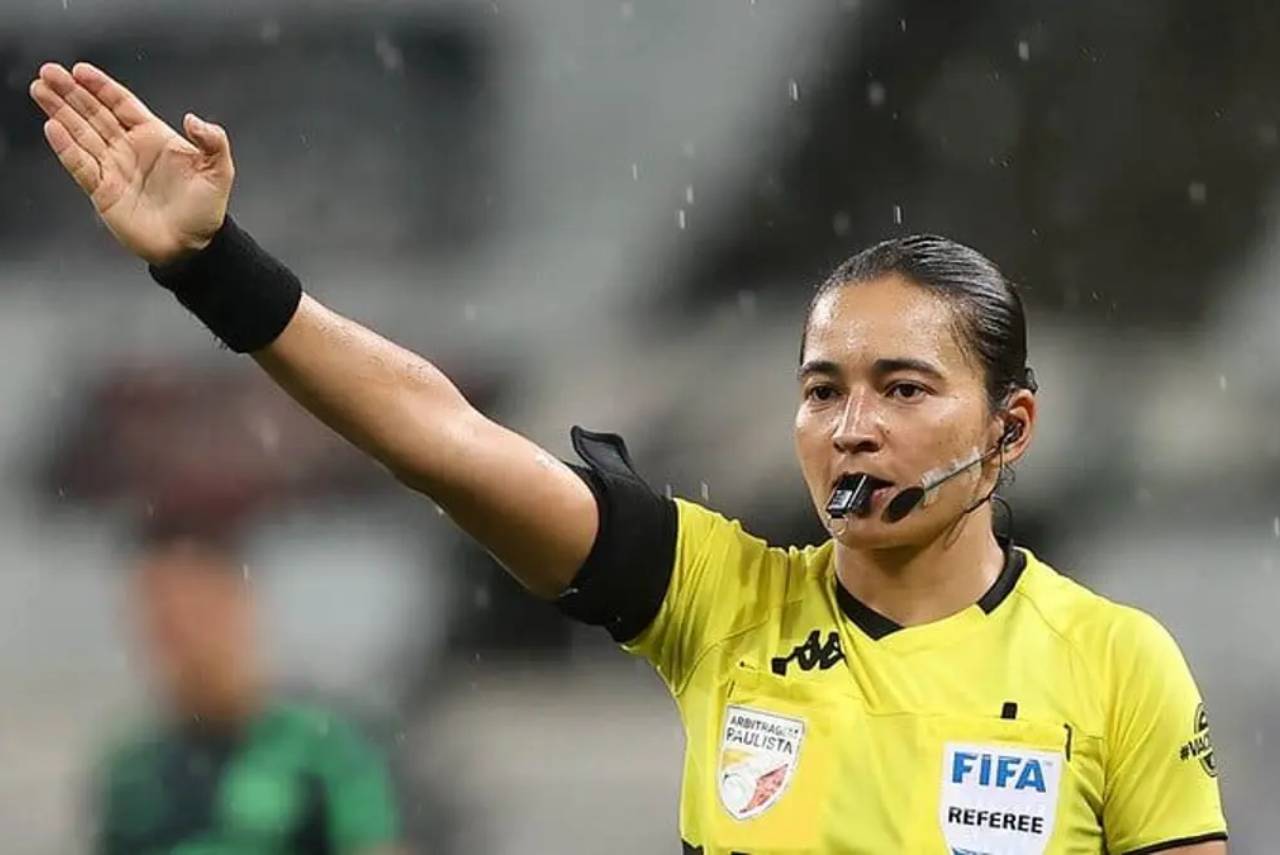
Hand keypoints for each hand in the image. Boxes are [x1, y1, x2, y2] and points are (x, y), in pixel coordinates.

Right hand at [29, 62, 234, 266]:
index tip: (80, 71)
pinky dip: (66, 147)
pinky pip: (80, 165)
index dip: (101, 87)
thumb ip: (213, 140)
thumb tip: (194, 119)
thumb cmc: (205, 211)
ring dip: (60, 112)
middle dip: (71, 92)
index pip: (122, 104)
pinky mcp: (103, 191)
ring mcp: (114, 169)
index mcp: (155, 138)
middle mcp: (130, 150)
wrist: (193, 247)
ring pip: (81, 133)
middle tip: (49, 72)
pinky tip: (53, 129)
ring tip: (41, 91)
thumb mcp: (219, 171)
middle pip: (95, 113)